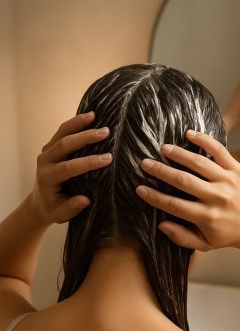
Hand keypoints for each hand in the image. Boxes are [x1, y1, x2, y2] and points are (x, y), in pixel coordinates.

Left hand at [30, 111, 112, 225]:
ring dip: (78, 123)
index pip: (68, 168)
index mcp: (47, 178)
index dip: (88, 163)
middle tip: (106, 132)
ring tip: (95, 115)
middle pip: (64, 145)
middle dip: (86, 138)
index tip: (108, 159)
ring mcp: (46, 152)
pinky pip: (62, 131)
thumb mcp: (61, 214)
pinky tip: (89, 116)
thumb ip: (71, 208)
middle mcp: (44, 162)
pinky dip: (74, 122)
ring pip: (61, 133)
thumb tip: (85, 200)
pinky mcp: (50, 146)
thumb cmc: (54, 208)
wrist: (40, 201)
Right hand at [135, 130, 239, 251]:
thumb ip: (182, 237)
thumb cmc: (226, 234)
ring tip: (163, 148)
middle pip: (184, 181)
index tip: (140, 189)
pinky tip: (189, 134)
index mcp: (208, 217)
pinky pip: (220, 151)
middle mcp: (218, 198)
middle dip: (162, 171)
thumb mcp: (204, 244)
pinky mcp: (237, 170)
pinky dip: (205, 140)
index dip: (155, 197)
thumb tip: (161, 224)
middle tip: (145, 163)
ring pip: (199, 163)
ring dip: (179, 154)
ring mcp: (228, 182)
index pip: (175, 205)